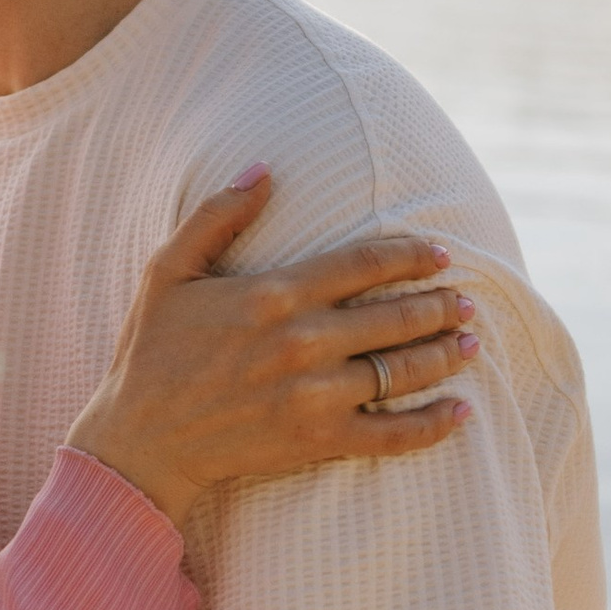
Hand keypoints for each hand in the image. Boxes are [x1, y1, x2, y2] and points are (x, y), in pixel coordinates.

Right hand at [65, 171, 475, 526]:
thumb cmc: (150, 351)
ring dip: (446, 355)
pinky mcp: (318, 440)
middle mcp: (303, 342)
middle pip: (396, 316)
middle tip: (467, 301)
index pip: (364, 263)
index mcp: (273, 294)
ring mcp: (315, 395)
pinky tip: (461, 414)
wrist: (140, 440)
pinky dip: (433, 426)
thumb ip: (217, 216)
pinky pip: (392, 435)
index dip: (410, 255)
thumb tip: (264, 169)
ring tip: (470, 343)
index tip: (439, 253)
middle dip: (441, 306)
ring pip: (403, 370)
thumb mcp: (168, 271)